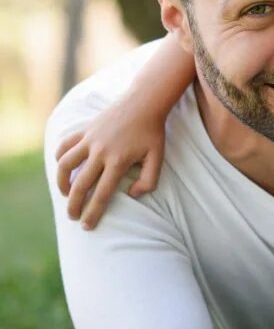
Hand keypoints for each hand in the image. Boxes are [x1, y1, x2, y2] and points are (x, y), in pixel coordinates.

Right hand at [55, 99, 166, 229]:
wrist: (145, 102)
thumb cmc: (153, 132)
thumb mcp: (158, 157)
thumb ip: (149, 181)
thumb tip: (131, 195)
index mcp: (119, 161)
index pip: (101, 194)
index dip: (93, 213)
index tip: (87, 226)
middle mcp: (100, 152)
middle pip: (80, 185)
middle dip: (74, 205)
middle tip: (73, 217)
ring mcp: (89, 140)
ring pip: (65, 165)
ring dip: (62, 183)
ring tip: (65, 194)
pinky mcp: (84, 130)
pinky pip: (65, 146)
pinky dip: (60, 158)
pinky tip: (63, 167)